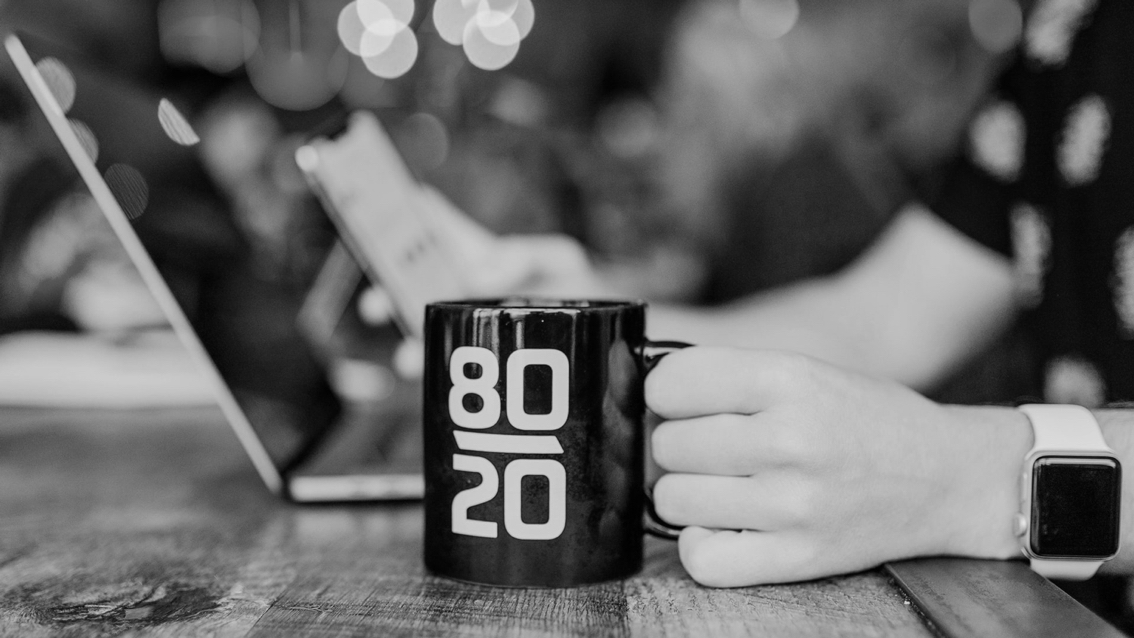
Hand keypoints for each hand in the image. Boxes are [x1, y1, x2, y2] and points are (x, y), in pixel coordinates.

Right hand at [360, 186, 612, 376]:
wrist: (605, 334)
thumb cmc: (583, 287)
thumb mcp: (560, 258)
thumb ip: (524, 256)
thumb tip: (481, 272)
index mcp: (483, 257)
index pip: (440, 232)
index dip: (409, 221)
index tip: (379, 212)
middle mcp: (468, 289)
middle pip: (418, 287)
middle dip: (389, 293)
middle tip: (373, 306)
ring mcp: (473, 324)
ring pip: (428, 330)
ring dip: (410, 341)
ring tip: (405, 357)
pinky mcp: (483, 357)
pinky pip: (448, 361)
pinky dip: (432, 368)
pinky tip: (423, 374)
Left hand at [646, 347, 1030, 586]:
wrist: (947, 476)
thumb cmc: (862, 418)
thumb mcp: (802, 368)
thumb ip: (725, 376)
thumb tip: (645, 396)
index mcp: (788, 379)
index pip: (670, 384)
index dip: (669, 394)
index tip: (688, 403)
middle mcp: (790, 439)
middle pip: (667, 445)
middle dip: (682, 444)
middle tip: (719, 448)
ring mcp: (794, 504)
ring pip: (673, 500)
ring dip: (690, 493)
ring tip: (727, 485)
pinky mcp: (798, 558)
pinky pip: (700, 559)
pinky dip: (702, 543)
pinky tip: (728, 525)